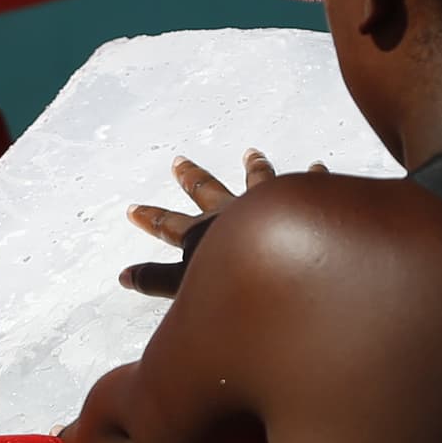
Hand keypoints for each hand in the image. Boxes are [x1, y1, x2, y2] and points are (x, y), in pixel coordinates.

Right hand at [120, 150, 314, 297]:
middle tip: (179, 161)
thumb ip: (156, 281)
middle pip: (207, 191)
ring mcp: (264, 206)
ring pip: (257, 181)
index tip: (133, 209)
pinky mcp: (298, 205)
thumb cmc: (232, 286)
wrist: (281, 269)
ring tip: (252, 152)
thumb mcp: (185, 289)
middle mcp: (231, 213)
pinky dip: (313, 176)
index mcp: (203, 235)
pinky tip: (318, 166)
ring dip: (253, 167)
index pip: (170, 226)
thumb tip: (123, 276)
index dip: (151, 218)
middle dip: (191, 178)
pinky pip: (308, 186)